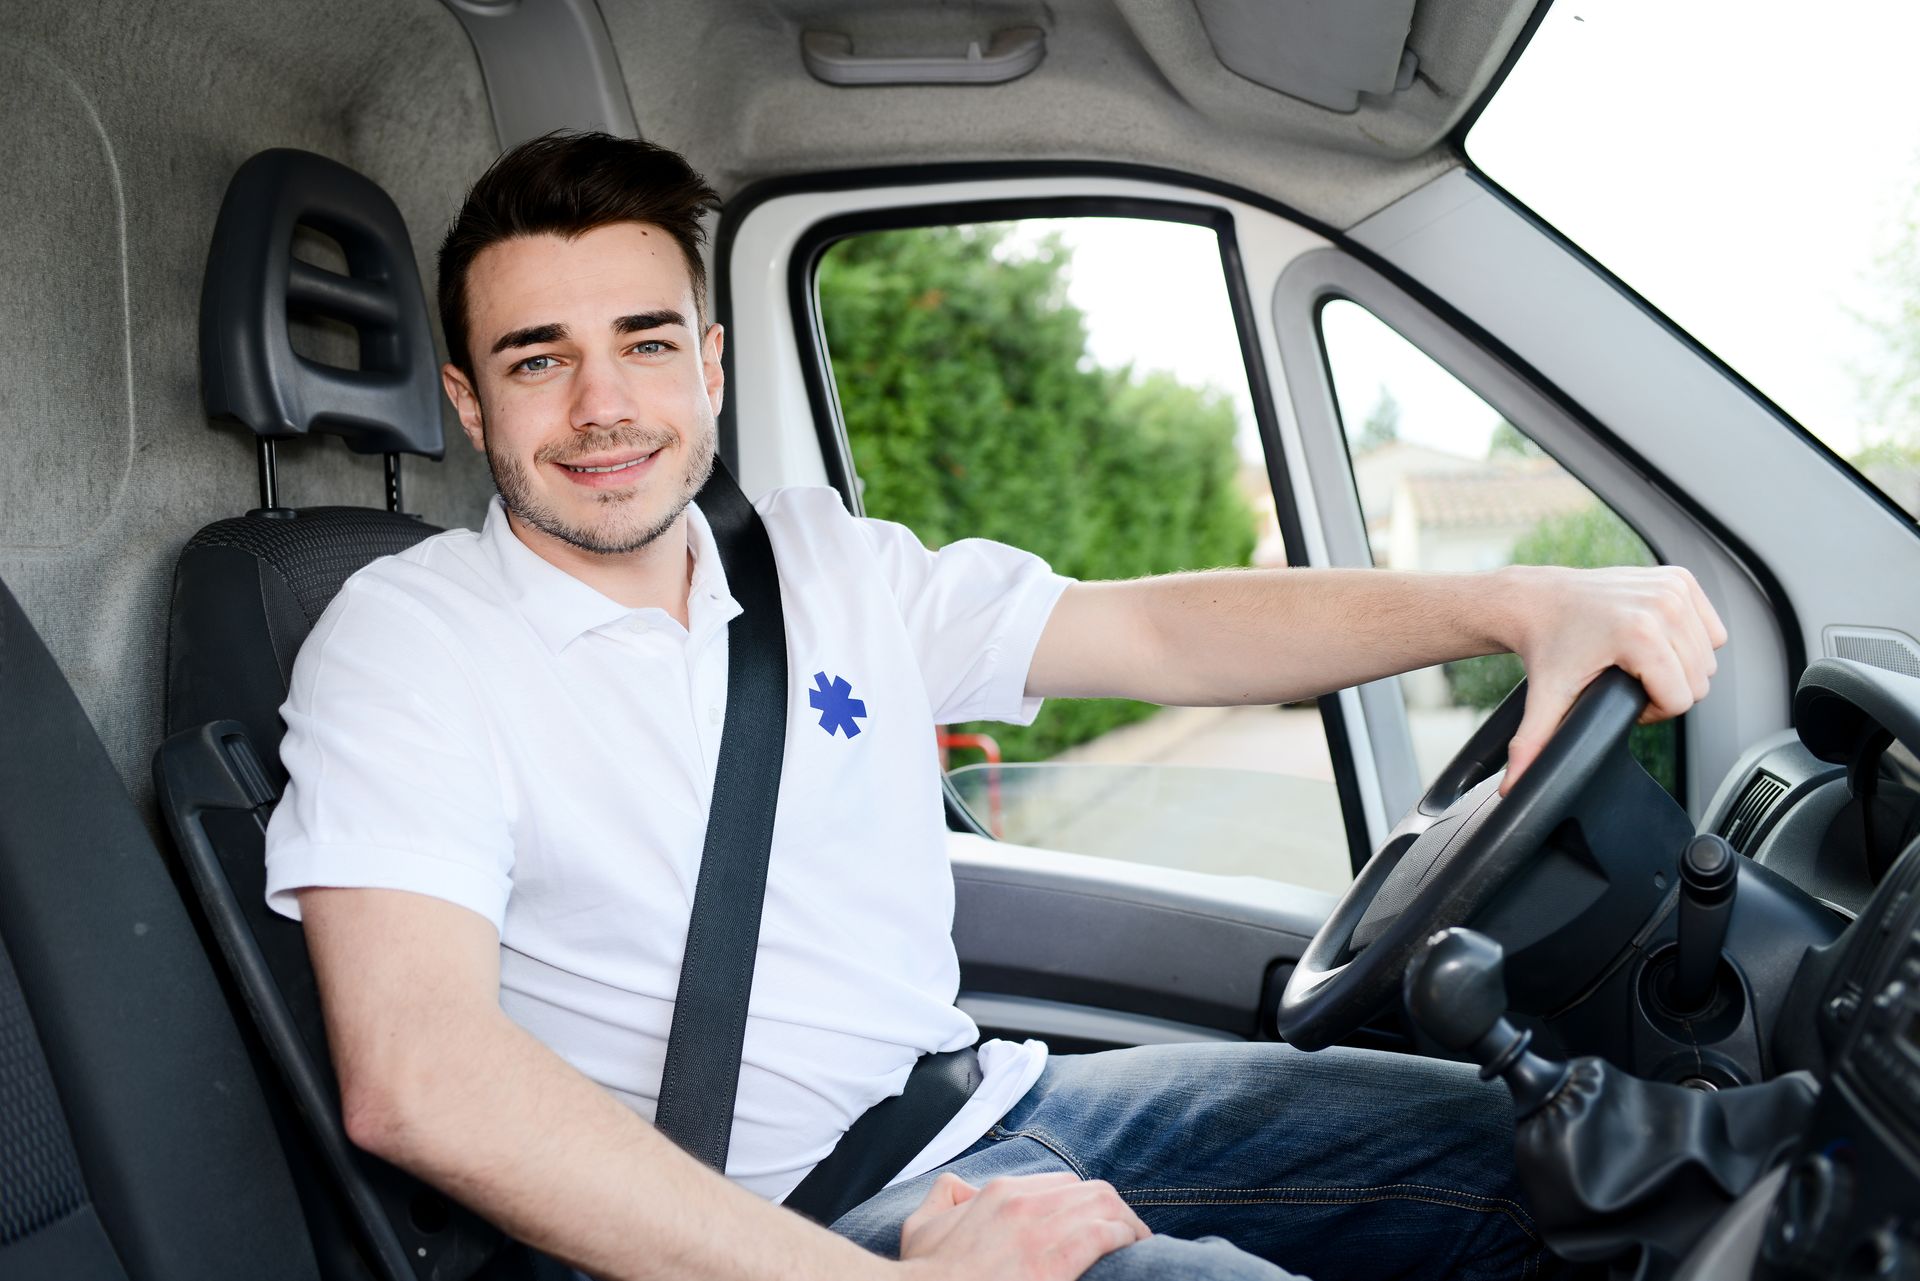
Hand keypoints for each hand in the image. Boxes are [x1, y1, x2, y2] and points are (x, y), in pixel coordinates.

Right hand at [897, 1172, 1149, 1280]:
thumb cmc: (925, 1274)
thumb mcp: (921, 1226)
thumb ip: (944, 1198)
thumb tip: (958, 1188)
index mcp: (998, 1192)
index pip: (1059, 1184)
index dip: (1082, 1204)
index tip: (1092, 1224)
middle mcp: (1023, 1202)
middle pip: (1088, 1191)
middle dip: (1112, 1211)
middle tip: (1125, 1235)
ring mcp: (1040, 1228)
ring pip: (1104, 1206)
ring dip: (1127, 1223)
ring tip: (1138, 1242)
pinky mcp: (1056, 1260)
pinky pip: (1107, 1235)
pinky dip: (1127, 1238)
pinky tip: (1135, 1250)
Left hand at [1498, 564, 1727, 793]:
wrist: (1538, 601)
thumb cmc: (1546, 647)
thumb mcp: (1545, 700)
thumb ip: (1533, 746)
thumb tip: (1511, 792)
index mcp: (1640, 635)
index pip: (1682, 700)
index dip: (1652, 710)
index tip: (1621, 696)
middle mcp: (1663, 606)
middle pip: (1699, 680)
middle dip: (1667, 689)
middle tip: (1627, 679)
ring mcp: (1674, 589)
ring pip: (1709, 656)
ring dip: (1679, 666)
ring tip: (1639, 661)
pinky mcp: (1681, 579)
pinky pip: (1711, 628)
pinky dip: (1691, 639)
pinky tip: (1655, 640)